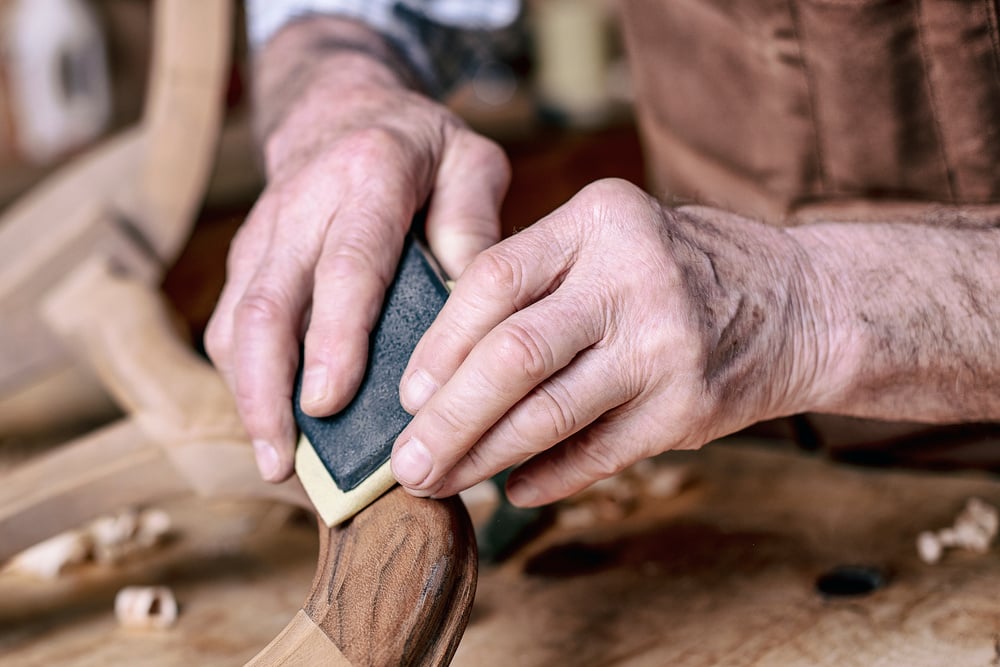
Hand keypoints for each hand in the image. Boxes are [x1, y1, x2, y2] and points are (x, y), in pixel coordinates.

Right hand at [204, 18, 509, 480]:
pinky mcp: (246, 256)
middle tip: (284, 461)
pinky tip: (269, 424)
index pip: (347, 264)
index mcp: (370, 175)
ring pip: (236, 319)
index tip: (327, 403)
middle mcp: (302, 202)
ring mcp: (263, 231)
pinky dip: (243, 378)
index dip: (334, 336)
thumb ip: (476, 228)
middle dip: (268, 388)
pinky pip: (229, 322)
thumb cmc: (422, 148)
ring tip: (275, 462)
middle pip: (268, 303)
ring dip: (248, 394)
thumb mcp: (472, 164)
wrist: (343, 106)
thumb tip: (471, 318)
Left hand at [390, 178, 830, 505]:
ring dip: (484, 457)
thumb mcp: (610, 239)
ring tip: (442, 483)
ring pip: (549, 413)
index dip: (440, 342)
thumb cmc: (677, 269)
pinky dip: (548, 477)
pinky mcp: (689, 407)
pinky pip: (598, 454)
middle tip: (407, 462)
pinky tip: (514, 489)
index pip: (495, 278)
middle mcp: (633, 277)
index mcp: (599, 220)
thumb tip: (441, 367)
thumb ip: (537, 280)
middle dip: (449, 418)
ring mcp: (665, 345)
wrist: (798, 302)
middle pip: (514, 355)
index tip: (407, 392)